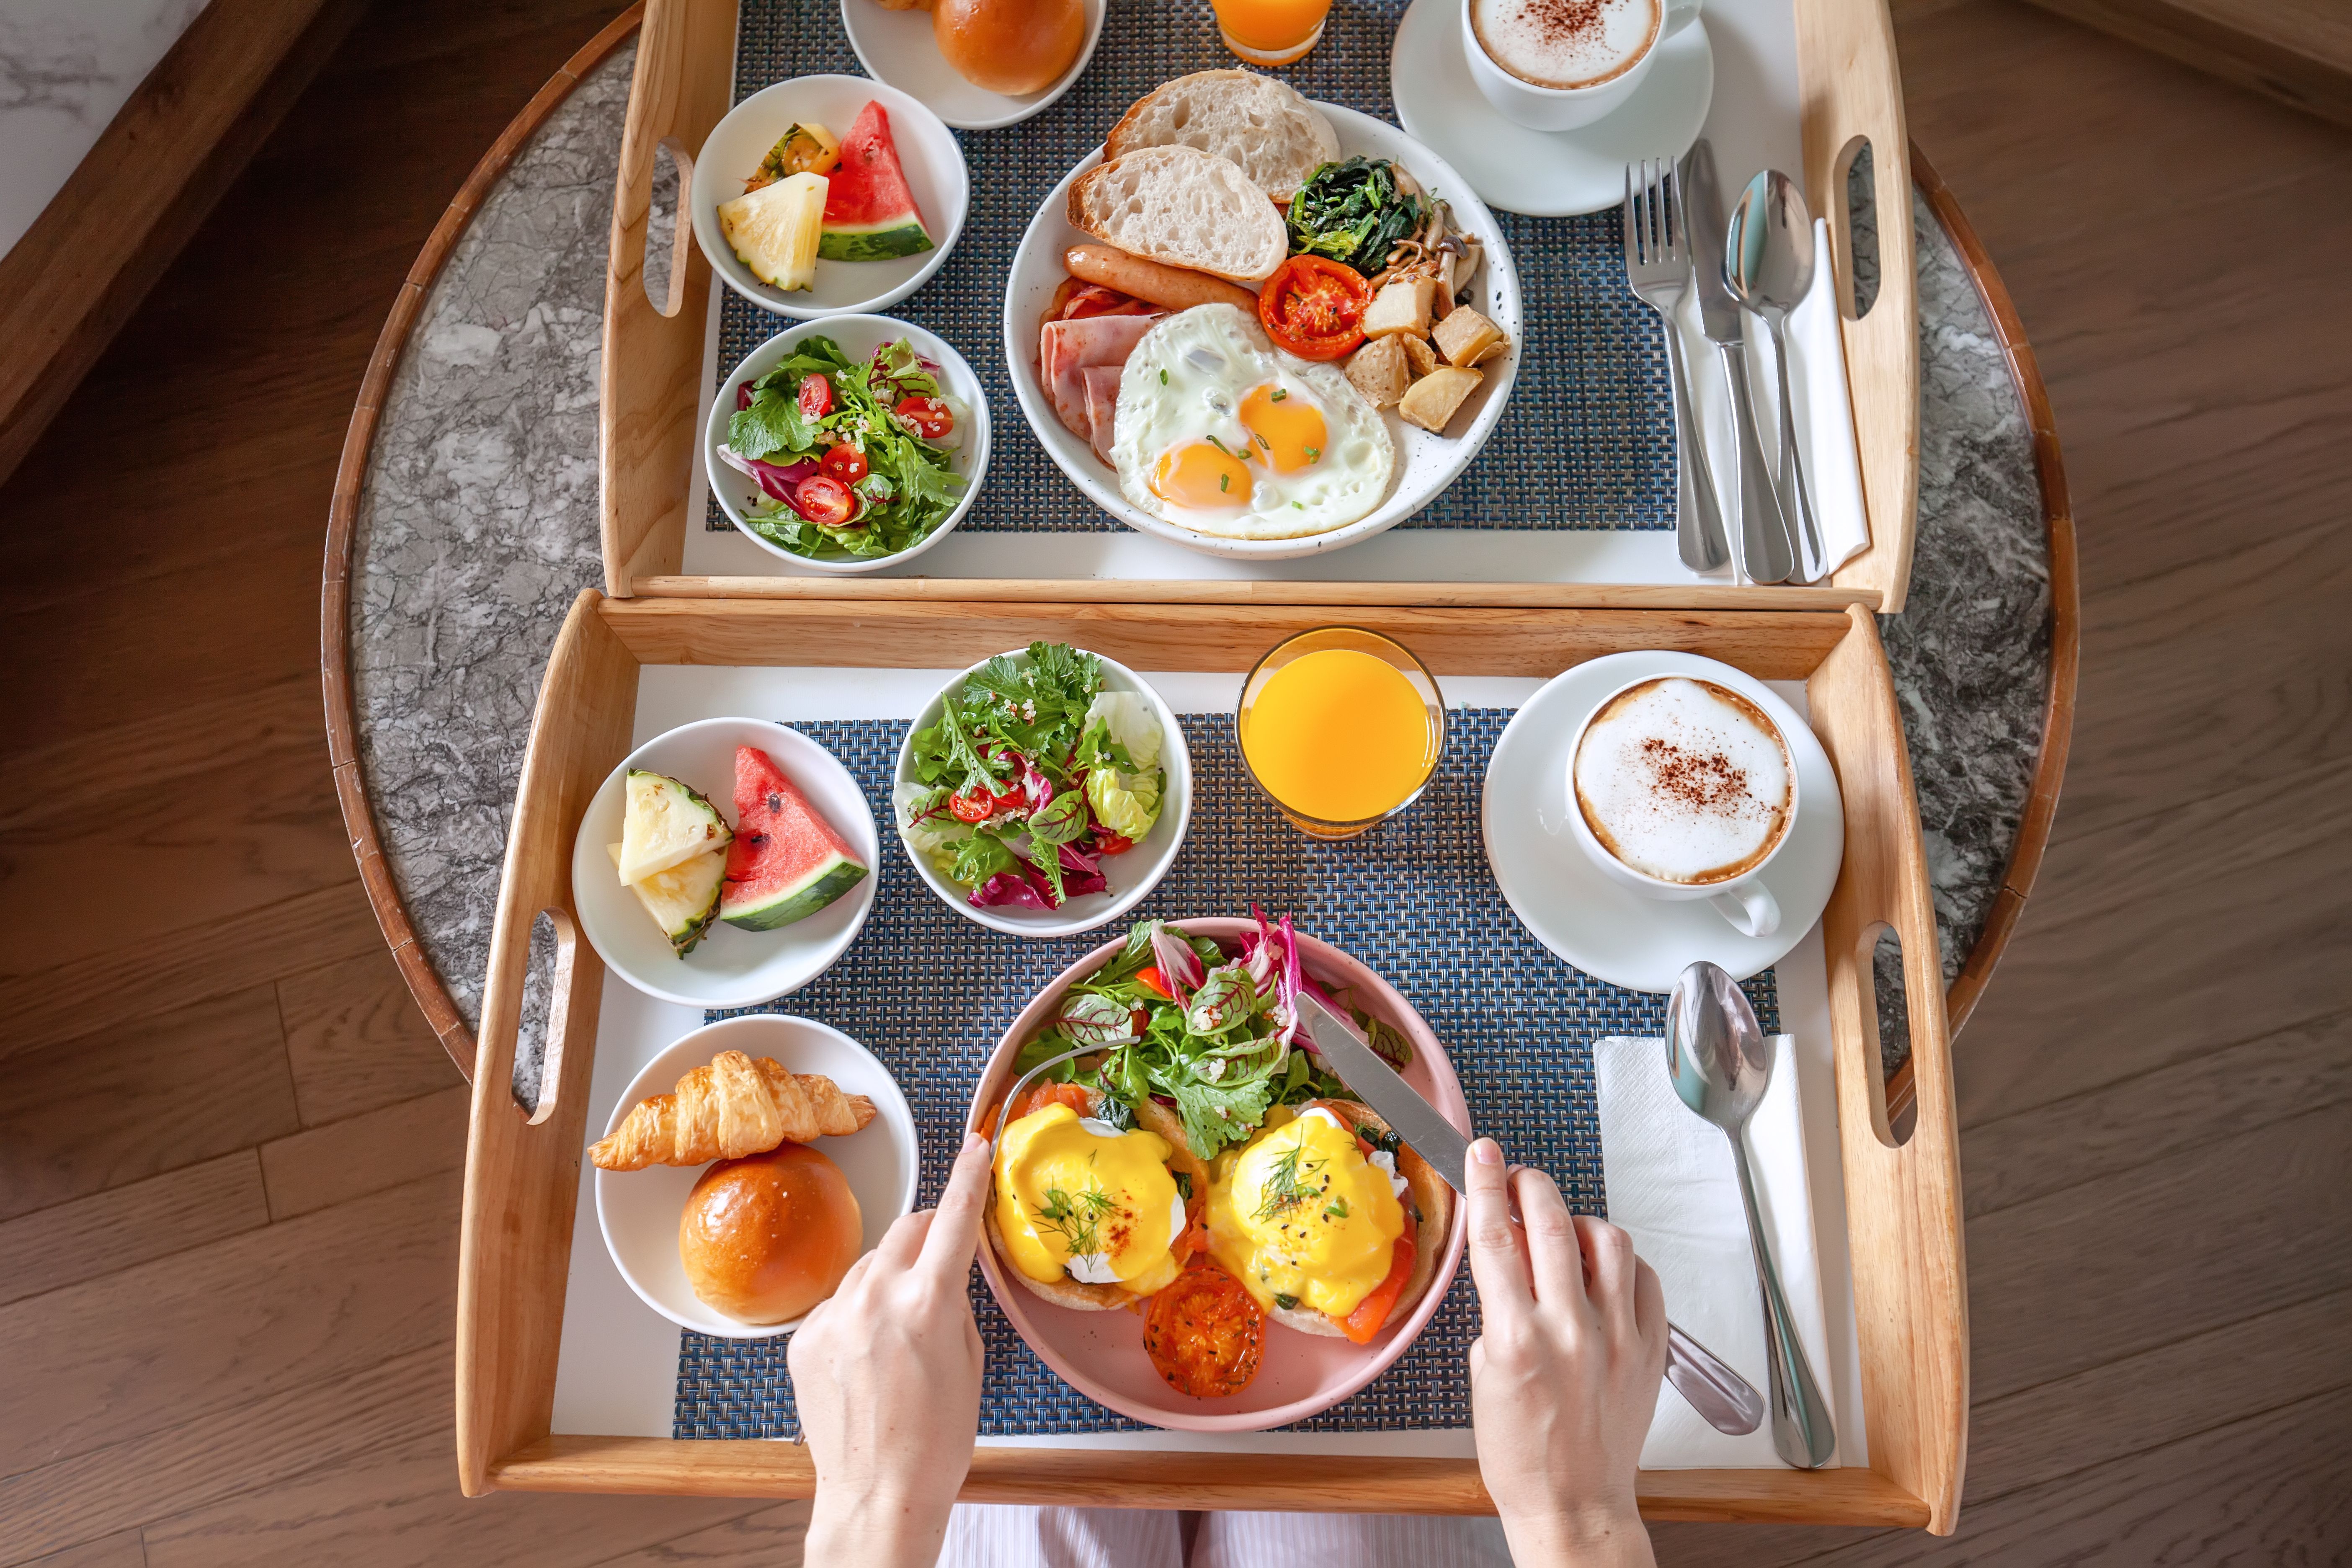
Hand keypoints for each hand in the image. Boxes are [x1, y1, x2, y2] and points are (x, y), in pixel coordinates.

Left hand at [789, 1130, 991, 1567]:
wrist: (878, 1495)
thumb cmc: (936, 1440)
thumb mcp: (968, 1361)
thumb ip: (956, 1302)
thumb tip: (947, 1270)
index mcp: (928, 1302)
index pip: (953, 1219)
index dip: (968, 1178)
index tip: (975, 1146)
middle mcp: (875, 1297)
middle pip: (906, 1232)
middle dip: (928, 1237)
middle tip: (941, 1264)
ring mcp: (833, 1316)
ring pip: (869, 1266)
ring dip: (889, 1279)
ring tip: (901, 1334)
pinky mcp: (803, 1338)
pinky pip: (838, 1303)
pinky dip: (856, 1314)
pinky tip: (868, 1357)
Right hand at [1464, 1138, 1666, 1567]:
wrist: (1574, 1506)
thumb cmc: (1521, 1454)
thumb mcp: (1484, 1376)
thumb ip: (1497, 1311)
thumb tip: (1507, 1260)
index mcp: (1516, 1339)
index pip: (1497, 1238)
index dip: (1486, 1185)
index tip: (1484, 1153)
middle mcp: (1570, 1331)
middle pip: (1551, 1223)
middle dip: (1529, 1185)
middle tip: (1517, 1178)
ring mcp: (1618, 1338)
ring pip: (1607, 1240)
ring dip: (1577, 1221)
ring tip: (1561, 1233)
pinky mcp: (1652, 1350)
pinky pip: (1643, 1279)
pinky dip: (1620, 1263)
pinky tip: (1601, 1273)